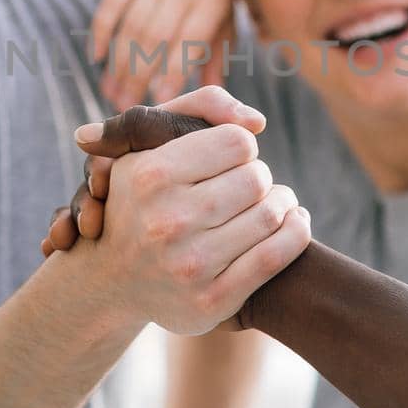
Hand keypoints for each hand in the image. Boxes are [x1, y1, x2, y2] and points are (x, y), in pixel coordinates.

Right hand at [46, 88, 309, 335]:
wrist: (111, 279)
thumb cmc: (141, 197)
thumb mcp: (150, 142)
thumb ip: (202, 107)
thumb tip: (256, 123)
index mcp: (150, 176)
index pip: (237, 141)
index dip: (240, 146)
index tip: (230, 158)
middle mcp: (167, 221)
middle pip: (257, 178)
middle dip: (258, 177)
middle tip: (248, 184)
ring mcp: (190, 265)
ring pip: (271, 214)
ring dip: (282, 203)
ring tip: (271, 202)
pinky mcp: (211, 300)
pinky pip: (276, 256)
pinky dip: (296, 232)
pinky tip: (292, 222)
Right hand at [90, 0, 234, 109]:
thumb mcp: (224, 17)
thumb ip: (217, 55)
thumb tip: (214, 97)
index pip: (190, 39)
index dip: (173, 71)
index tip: (159, 102)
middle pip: (155, 36)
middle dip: (137, 75)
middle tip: (124, 105)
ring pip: (131, 24)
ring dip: (117, 62)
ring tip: (110, 92)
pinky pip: (112, 2)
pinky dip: (101, 30)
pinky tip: (96, 56)